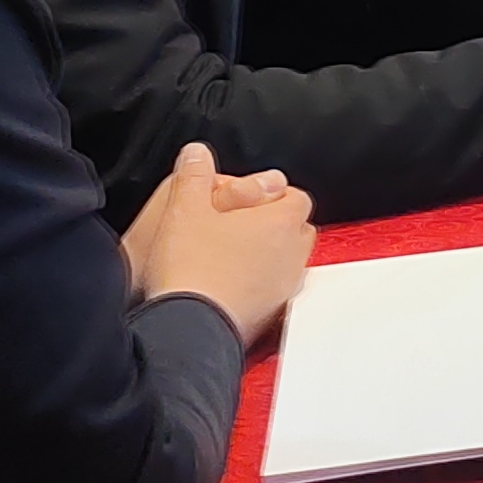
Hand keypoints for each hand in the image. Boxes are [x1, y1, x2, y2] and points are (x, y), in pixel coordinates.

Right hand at [120, 142, 313, 346]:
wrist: (189, 328)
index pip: (296, 197)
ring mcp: (286, 288)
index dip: (273, 194)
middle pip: (298, 230)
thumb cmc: (191, 271)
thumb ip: (194, 176)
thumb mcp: (184, 209)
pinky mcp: (272, 317)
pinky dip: (262, 287)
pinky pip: (277, 293)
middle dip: (275, 225)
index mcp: (280, 223)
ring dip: (270, 257)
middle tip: (242, 225)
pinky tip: (233, 288)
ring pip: (290, 263)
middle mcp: (293, 256)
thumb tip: (196, 154)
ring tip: (235, 256)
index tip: (250, 197)